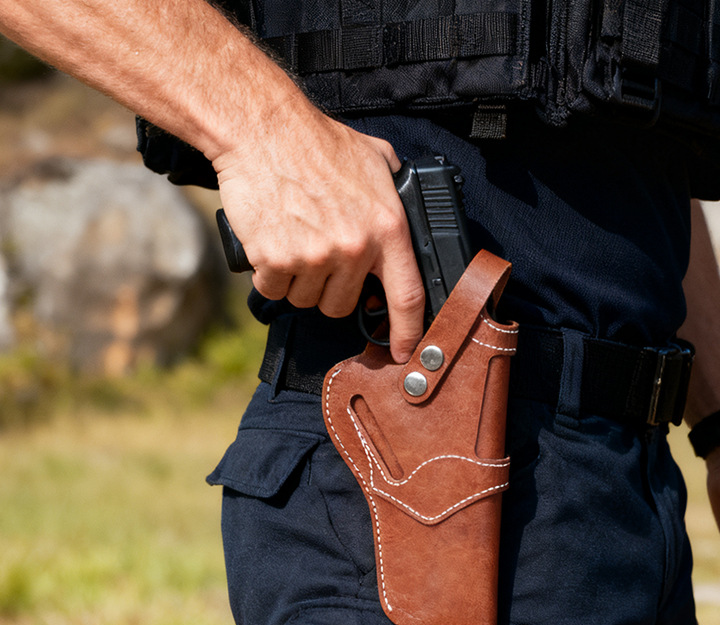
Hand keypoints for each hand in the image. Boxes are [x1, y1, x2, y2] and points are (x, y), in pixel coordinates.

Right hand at [213, 102, 424, 362]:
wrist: (262, 129)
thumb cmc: (318, 142)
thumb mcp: (376, 160)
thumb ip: (395, 193)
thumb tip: (406, 212)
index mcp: (387, 229)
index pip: (407, 296)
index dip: (408, 332)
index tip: (404, 352)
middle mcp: (353, 249)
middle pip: (342, 305)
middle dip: (330, 289)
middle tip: (320, 254)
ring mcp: (313, 256)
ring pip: (306, 300)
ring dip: (299, 280)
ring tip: (295, 237)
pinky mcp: (275, 259)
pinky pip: (274, 289)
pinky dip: (270, 272)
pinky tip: (272, 239)